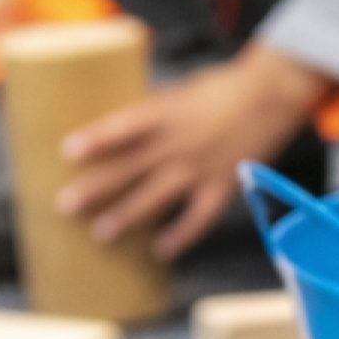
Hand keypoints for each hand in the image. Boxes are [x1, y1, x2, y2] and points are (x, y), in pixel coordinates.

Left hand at [57, 45, 332, 259]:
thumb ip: (153, 112)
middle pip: (130, 168)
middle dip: (96, 187)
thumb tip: (119, 130)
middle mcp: (179, 142)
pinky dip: (181, 235)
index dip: (96, 139)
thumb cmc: (223, 88)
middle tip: (65, 205)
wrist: (273, 94)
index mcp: (166, 112)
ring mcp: (200, 167)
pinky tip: (160, 250)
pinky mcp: (223, 185)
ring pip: (157, 196)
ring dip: (127, 216)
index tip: (68, 152)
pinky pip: (199, 217)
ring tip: (101, 233)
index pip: (124, 126)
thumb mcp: (182, 90)